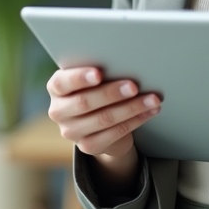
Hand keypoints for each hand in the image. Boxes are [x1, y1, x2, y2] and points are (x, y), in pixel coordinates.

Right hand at [46, 66, 160, 157]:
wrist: (99, 120)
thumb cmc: (97, 87)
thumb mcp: (92, 78)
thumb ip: (99, 70)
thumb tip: (126, 61)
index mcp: (56, 88)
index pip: (62, 83)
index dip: (79, 78)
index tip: (99, 73)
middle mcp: (58, 111)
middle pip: (85, 102)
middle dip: (112, 93)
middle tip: (134, 86)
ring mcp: (71, 131)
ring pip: (103, 120)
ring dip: (131, 108)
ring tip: (152, 99)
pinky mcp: (87, 146)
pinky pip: (113, 134)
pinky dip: (135, 121)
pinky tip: (149, 112)